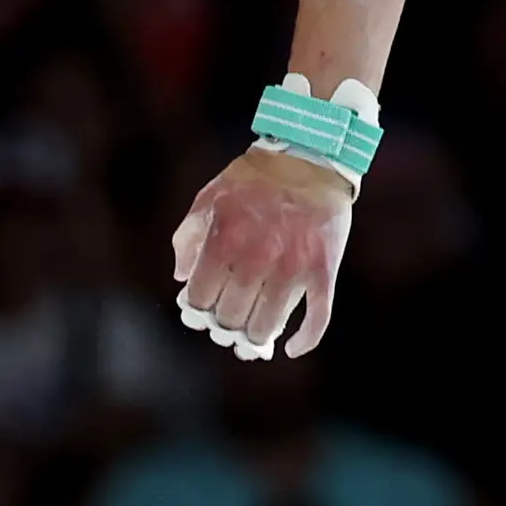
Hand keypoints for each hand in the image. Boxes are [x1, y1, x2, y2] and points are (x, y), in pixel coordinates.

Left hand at [170, 148, 354, 358]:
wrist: (309, 156)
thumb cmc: (254, 178)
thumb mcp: (209, 198)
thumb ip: (187, 237)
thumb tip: (181, 279)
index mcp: (224, 240)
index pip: (202, 299)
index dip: (199, 313)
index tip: (202, 316)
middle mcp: (256, 258)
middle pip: (233, 317)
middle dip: (226, 328)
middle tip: (228, 328)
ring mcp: (293, 267)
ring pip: (269, 324)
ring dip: (257, 338)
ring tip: (253, 339)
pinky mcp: (323, 270)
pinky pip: (317, 317)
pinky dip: (304, 340)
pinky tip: (291, 349)